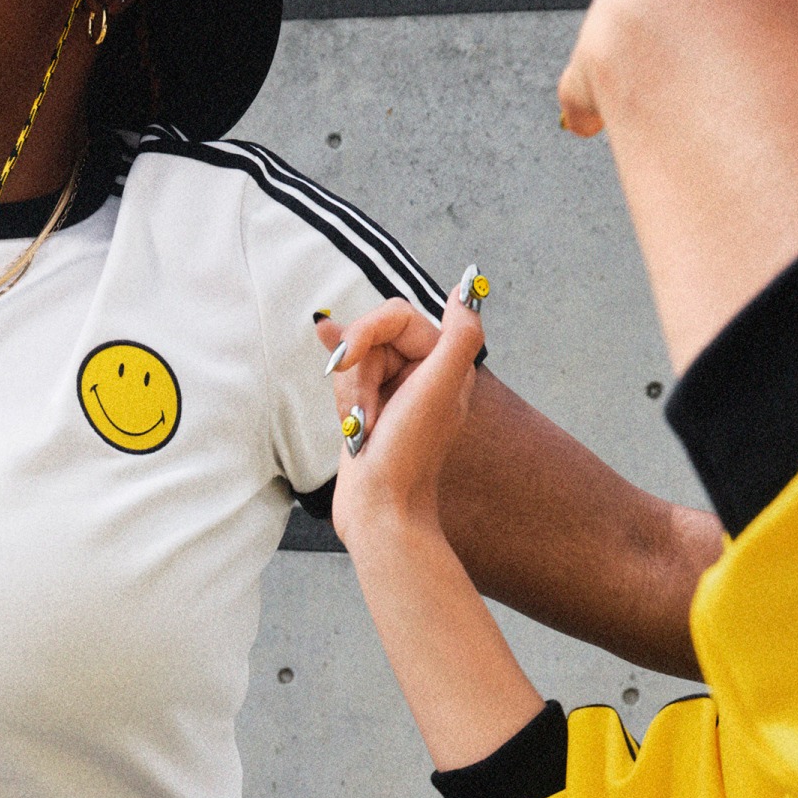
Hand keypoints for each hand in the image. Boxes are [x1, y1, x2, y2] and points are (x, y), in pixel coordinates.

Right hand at [319, 285, 485, 546]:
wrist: (380, 511)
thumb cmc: (407, 454)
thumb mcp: (440, 388)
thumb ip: (460, 333)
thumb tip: (469, 286)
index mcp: (444, 363)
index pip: (395, 317)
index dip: (367, 333)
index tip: (346, 361)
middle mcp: (423, 374)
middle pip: (372, 338)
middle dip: (357, 370)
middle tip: (365, 411)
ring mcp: (395, 393)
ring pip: (355, 362)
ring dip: (348, 393)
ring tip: (362, 428)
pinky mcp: (371, 411)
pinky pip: (349, 382)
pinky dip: (341, 388)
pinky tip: (327, 347)